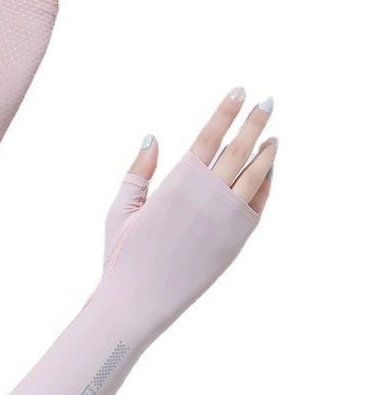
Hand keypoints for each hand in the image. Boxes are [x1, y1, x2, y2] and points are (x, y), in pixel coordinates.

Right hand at [105, 87, 276, 267]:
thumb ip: (139, 172)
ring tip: (273, 137)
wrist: (138, 302)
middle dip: (254, 123)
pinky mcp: (236, 241)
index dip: (225, 112)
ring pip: (256, 176)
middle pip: (238, 150)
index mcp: (177, 185)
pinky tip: (267, 173)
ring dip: (266, 154)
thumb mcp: (120, 210)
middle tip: (267, 102)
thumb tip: (153, 137)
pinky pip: (258, 206)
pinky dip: (266, 185)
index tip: (239, 92)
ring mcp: (226, 220)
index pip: (209, 137)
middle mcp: (206, 198)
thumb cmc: (122, 256)